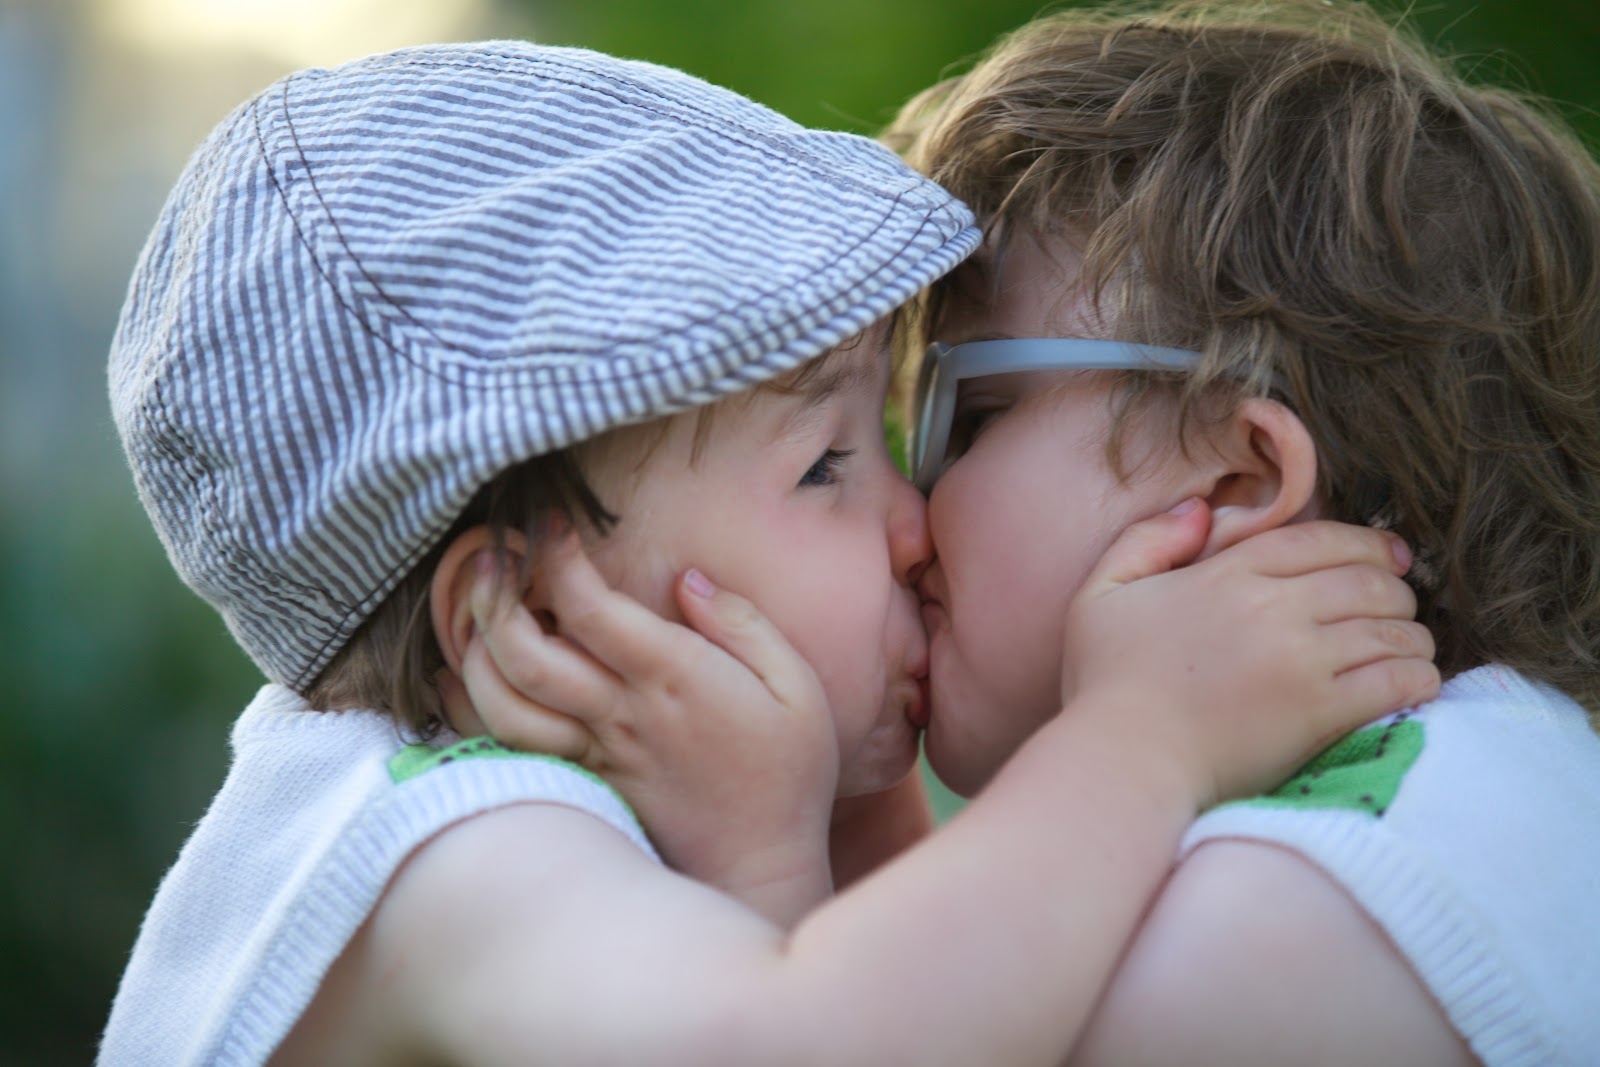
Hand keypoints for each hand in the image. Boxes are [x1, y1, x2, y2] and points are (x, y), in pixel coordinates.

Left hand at [459, 530, 839, 924]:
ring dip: (475, 648)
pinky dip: (473, 707)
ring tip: (476, 605)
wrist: (762, 867)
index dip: (556, 557)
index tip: (550, 522)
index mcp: (672, 678)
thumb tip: (687, 580)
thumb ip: (743, 624)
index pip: (588, 607)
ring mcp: (593, 754)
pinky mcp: (582, 783)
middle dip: (494, 593)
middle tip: (492, 552)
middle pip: (524, 652)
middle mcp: (620, 716)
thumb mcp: (797, 686)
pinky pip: (508, 745)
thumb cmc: (788, 773)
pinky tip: (468, 671)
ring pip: (502, 703)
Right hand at [1060, 500, 1439, 808]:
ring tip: (1409, 649)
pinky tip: (1414, 683)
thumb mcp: (1101, 593)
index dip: (1366, 544)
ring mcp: (1300, 659)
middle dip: (1395, 590)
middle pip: (1369, 580)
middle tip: (1397, 610)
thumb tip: (1201, 510)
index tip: (1387, 558)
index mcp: (1227, 572)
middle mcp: (1272, 607)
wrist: (1123, 760)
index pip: (1322, 538)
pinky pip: (1397, 680)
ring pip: (1393, 628)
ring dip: (1412, 635)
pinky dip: (1417, 677)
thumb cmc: (1105, 684)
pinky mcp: (1319, 712)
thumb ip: (1147, 539)